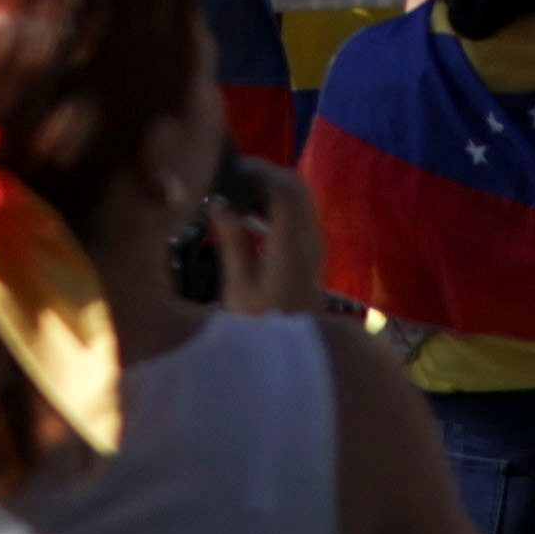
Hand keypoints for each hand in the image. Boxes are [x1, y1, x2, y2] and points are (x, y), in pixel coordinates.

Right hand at [198, 149, 326, 322]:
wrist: (295, 362)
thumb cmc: (261, 327)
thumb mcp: (239, 287)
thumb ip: (232, 241)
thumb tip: (219, 204)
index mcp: (293, 242)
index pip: (284, 186)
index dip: (257, 171)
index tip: (227, 172)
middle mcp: (311, 238)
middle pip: (296, 185)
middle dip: (264, 175)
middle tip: (229, 182)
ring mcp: (315, 246)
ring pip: (300, 198)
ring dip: (271, 190)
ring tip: (234, 199)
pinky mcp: (312, 255)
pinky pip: (299, 215)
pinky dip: (277, 207)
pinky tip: (249, 220)